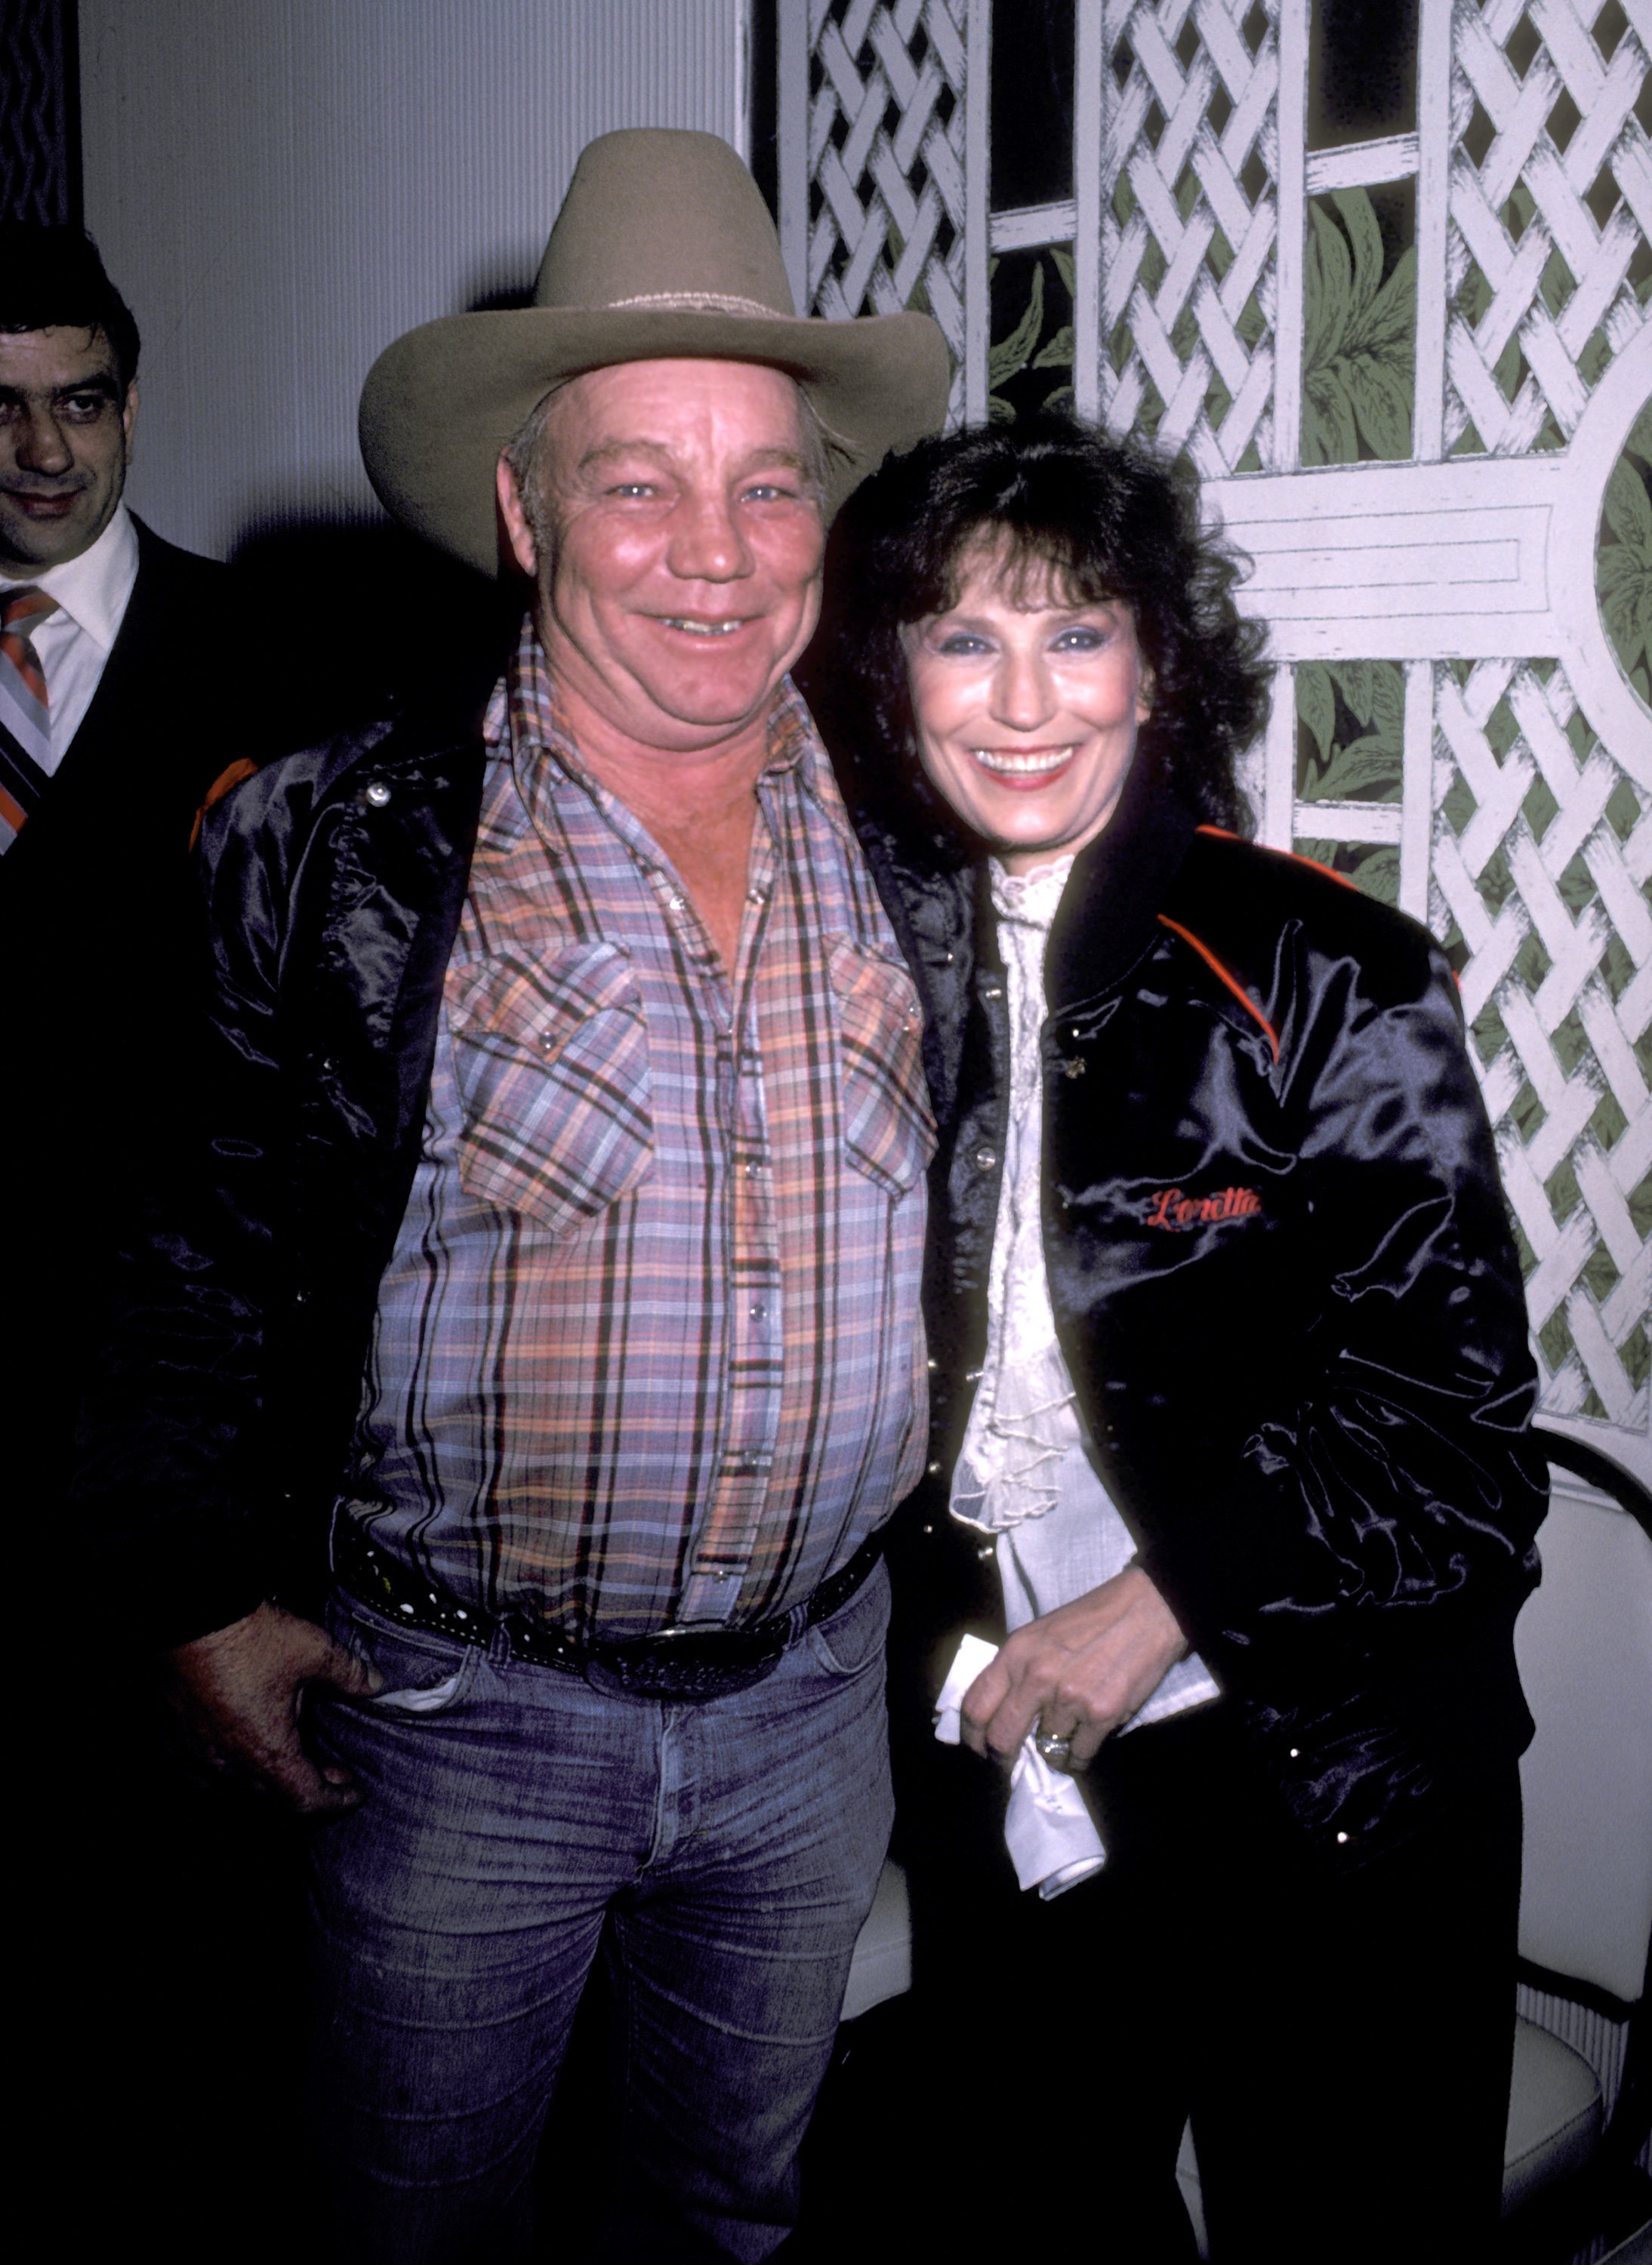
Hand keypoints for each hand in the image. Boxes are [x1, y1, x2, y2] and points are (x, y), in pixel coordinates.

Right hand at [160, 1599, 381, 1815]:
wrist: (189, 1615)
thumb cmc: (248, 1638)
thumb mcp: (315, 1652)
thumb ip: (349, 1674)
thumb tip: (374, 1684)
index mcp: (266, 1752)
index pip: (306, 1798)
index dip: (336, 1801)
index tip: (354, 1794)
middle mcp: (227, 1762)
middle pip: (273, 1794)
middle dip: (307, 1784)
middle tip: (332, 1770)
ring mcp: (195, 1751)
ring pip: (235, 1783)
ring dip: (267, 1776)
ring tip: (288, 1755)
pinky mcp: (171, 1734)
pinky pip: (200, 1767)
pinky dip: (225, 1765)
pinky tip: (235, 1747)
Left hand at [960, 1566, 1187, 1768]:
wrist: (1144, 1611)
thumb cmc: (1092, 1619)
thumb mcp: (1040, 1634)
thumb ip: (1018, 1670)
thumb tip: (1003, 1712)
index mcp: (1016, 1654)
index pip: (976, 1705)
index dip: (972, 1735)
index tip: (978, 1748)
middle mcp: (1037, 1677)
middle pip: (1002, 1738)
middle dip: (1003, 1759)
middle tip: (1010, 1765)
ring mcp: (1069, 1698)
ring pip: (1047, 1749)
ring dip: (1054, 1750)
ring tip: (1067, 1734)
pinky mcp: (1102, 1714)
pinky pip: (1080, 1754)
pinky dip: (1080, 1756)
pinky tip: (1086, 1740)